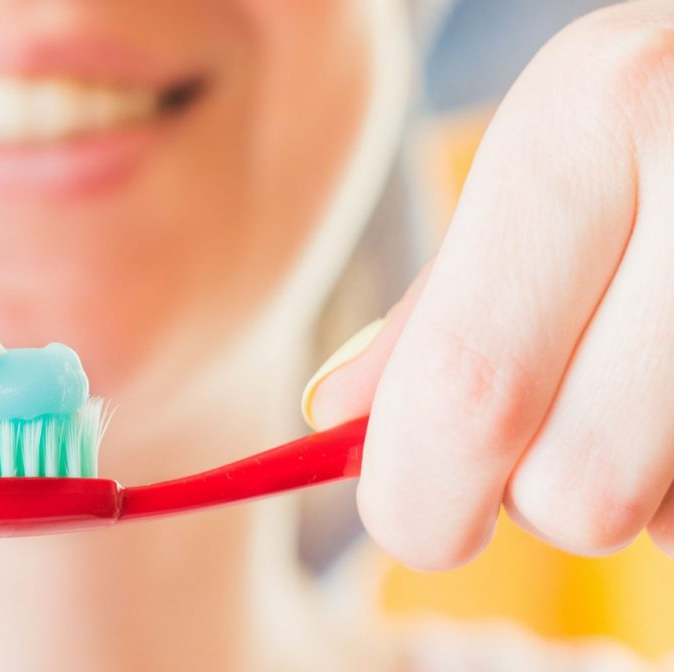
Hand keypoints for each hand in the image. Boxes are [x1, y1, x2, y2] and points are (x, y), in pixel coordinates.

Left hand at [304, 0, 673, 568]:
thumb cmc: (642, 133)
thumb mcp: (535, 173)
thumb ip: (437, 303)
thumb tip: (336, 423)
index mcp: (584, 120)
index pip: (467, 386)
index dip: (419, 492)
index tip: (414, 517)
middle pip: (572, 488)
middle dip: (529, 492)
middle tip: (537, 430)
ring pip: (651, 516)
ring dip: (618, 483)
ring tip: (631, 380)